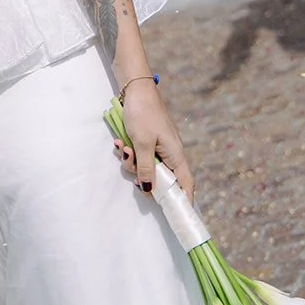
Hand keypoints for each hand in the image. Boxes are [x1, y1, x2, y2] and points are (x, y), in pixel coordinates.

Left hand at [113, 80, 194, 203]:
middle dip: (142, 176)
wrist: (135, 88)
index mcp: (175, 155)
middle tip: (131, 162)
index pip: (185, 184)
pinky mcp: (147, 140)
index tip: (178, 216)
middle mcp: (169, 153)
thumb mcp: (142, 144)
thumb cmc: (143, 114)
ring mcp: (158, 147)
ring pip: (145, 167)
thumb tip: (149, 192)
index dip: (183, 200)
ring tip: (122, 146)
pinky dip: (128, 151)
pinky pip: (138, 155)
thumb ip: (146, 169)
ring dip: (131, 161)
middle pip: (159, 178)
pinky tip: (119, 141)